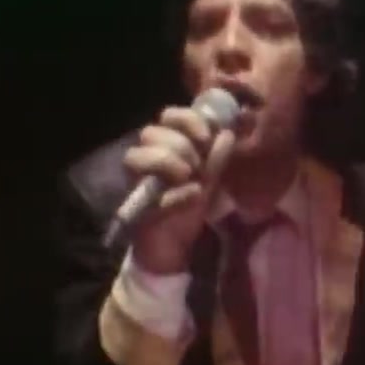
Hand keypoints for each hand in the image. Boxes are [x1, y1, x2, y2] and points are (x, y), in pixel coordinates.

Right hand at [122, 106, 234, 274]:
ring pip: (137, 156)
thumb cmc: (186, 208)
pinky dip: (177, 194)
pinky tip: (193, 196)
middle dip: (180, 146)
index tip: (206, 136)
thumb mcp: (209, 181)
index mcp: (164, 148)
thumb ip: (216, 158)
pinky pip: (153, 194)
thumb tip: (226, 133)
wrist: (173, 247)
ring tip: (188, 178)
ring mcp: (137, 183)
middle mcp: (144, 160)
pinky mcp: (137, 208)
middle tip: (196, 166)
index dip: (186, 120)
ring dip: (168, 161)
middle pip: (150, 133)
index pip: (167, 116)